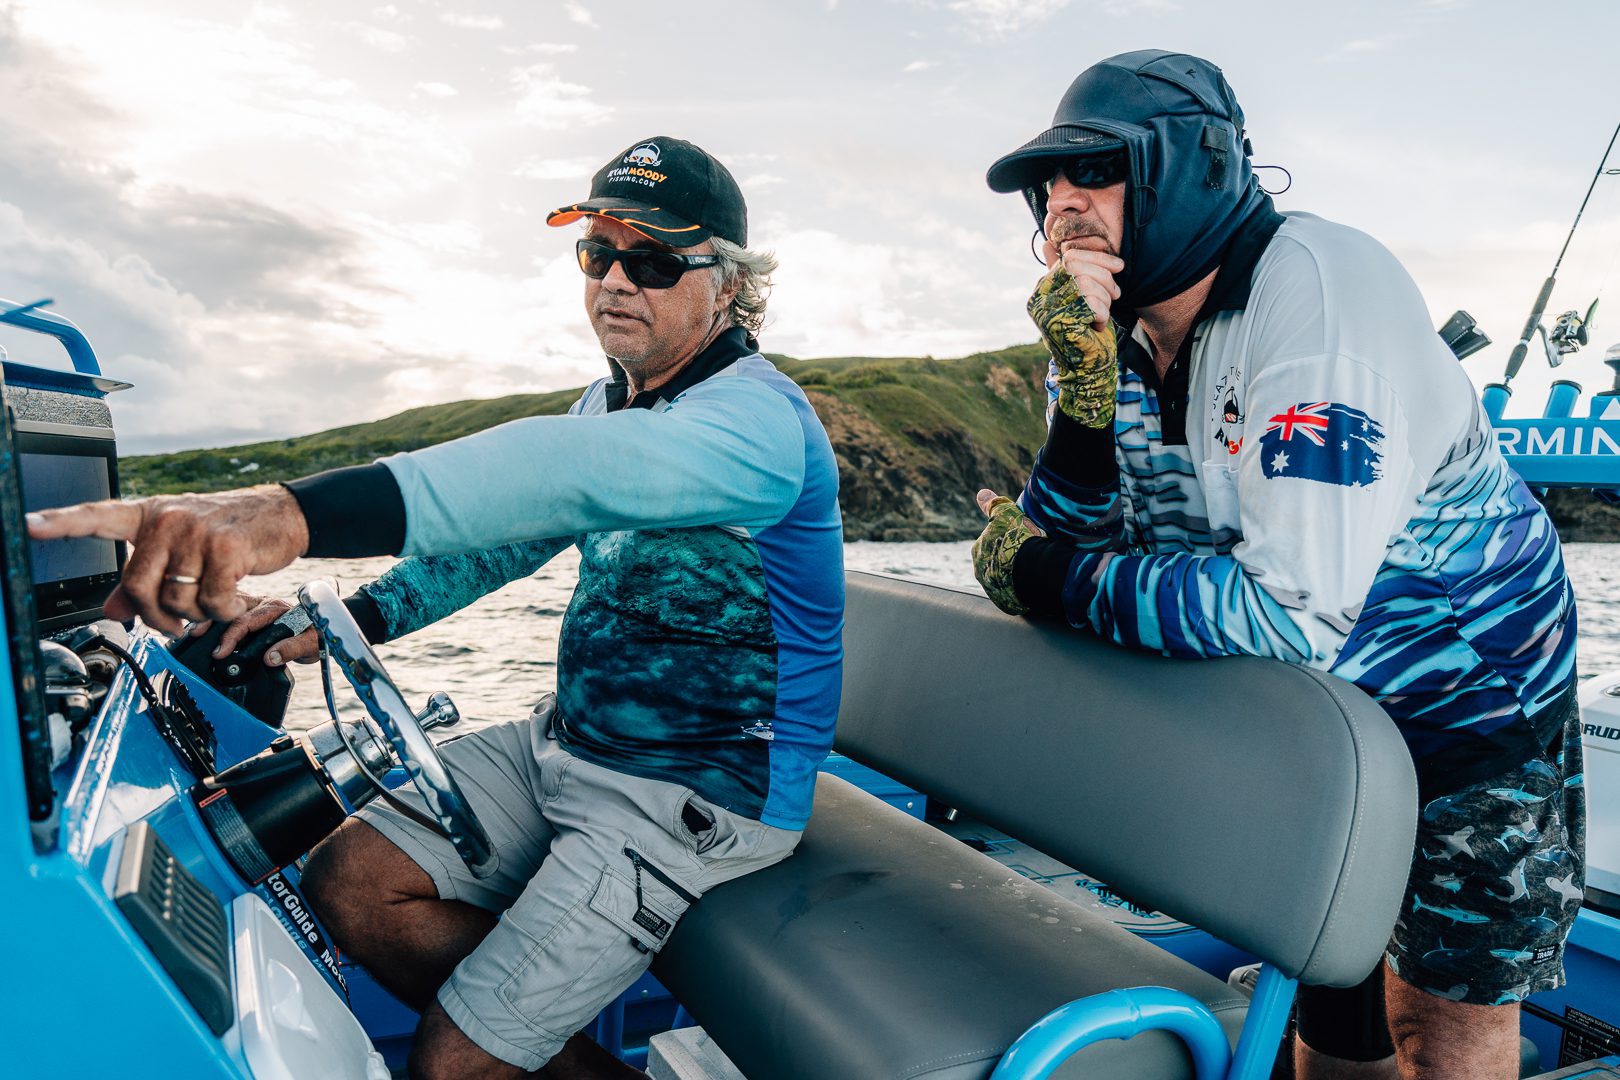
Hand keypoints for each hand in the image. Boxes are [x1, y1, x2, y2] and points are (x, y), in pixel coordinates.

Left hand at [27, 484, 309, 633]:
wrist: (282, 515)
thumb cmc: (229, 532)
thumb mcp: (182, 550)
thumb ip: (146, 578)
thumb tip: (114, 610)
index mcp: (149, 516)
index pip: (97, 516)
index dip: (60, 522)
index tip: (28, 525)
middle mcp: (168, 520)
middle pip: (137, 587)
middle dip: (157, 617)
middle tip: (176, 622)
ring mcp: (197, 532)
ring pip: (176, 601)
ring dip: (198, 615)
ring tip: (215, 602)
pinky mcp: (227, 548)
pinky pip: (211, 602)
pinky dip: (224, 612)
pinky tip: (235, 600)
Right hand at [199, 595, 319, 667]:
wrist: (320, 631)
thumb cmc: (315, 636)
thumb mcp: (309, 644)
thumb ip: (291, 649)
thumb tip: (269, 658)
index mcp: (277, 609)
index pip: (248, 620)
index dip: (232, 637)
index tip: (220, 653)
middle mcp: (264, 603)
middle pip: (232, 608)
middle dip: (212, 621)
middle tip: (195, 636)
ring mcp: (256, 605)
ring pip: (228, 606)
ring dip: (210, 617)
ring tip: (193, 630)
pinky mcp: (250, 611)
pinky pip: (229, 611)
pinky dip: (215, 617)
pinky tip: (202, 627)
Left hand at [972, 488, 1044, 615]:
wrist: (1033, 568)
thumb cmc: (1019, 538)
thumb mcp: (1006, 514)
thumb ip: (993, 504)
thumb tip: (981, 493)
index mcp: (978, 552)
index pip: (989, 546)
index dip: (1005, 542)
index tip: (1019, 542)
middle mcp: (981, 573)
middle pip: (995, 565)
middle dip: (1008, 561)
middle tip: (1029, 556)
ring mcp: (993, 590)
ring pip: (1005, 582)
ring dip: (1016, 578)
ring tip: (1035, 572)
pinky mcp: (1007, 604)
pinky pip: (1014, 597)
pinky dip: (1023, 593)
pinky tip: (1035, 586)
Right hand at [1027, 265, 1118, 428]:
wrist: (1087, 370)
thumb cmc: (1086, 332)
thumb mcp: (1075, 296)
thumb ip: (1063, 272)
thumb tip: (1047, 244)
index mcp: (1041, 290)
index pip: (1070, 258)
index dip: (1099, 258)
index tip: (1119, 266)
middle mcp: (1038, 300)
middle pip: (1078, 267)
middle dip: (1105, 277)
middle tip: (1115, 294)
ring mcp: (1047, 313)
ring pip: (1086, 285)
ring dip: (1105, 300)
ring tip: (1104, 313)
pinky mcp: (1061, 326)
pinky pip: (1092, 305)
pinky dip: (1102, 315)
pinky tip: (1096, 326)